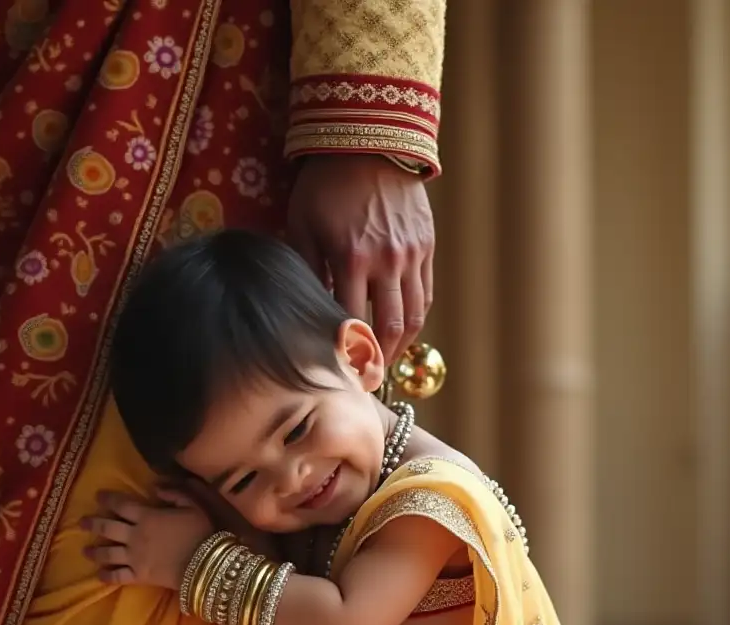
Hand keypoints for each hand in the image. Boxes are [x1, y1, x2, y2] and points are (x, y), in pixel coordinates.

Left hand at [81, 487, 213, 588]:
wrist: (205, 565)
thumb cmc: (201, 532)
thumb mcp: (193, 505)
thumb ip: (174, 493)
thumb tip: (155, 487)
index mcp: (147, 517)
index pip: (121, 505)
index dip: (108, 499)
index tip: (97, 496)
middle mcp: (134, 536)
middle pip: (108, 527)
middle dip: (93, 523)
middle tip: (81, 522)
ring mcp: (134, 558)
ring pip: (108, 552)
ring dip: (95, 551)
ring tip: (85, 550)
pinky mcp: (139, 576)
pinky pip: (118, 576)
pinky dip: (107, 576)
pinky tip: (99, 575)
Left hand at [286, 154, 434, 361]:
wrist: (369, 139)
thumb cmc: (325, 184)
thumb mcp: (302, 224)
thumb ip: (306, 271)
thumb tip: (308, 314)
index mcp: (350, 260)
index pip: (351, 324)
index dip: (346, 355)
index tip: (339, 376)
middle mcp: (386, 262)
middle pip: (389, 329)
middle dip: (377, 361)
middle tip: (365, 380)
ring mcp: (412, 255)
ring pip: (413, 317)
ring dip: (399, 346)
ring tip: (384, 362)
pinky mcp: (427, 246)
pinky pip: (425, 294)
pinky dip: (415, 319)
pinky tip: (400, 331)